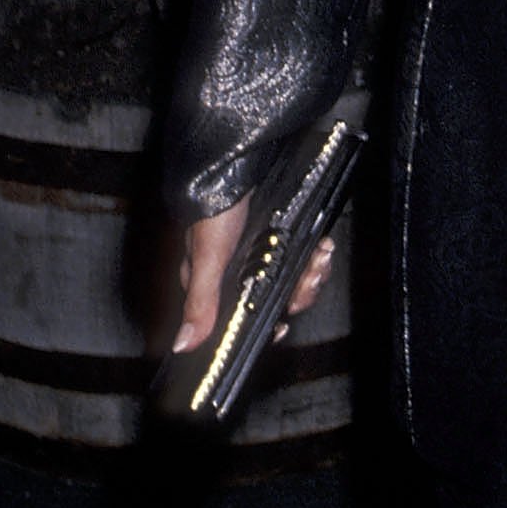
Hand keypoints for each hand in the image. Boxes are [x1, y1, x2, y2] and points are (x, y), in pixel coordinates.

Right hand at [171, 196, 334, 354]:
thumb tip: (183, 345)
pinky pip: (311, 254)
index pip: (246, 316)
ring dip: (313, 273)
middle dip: (298, 294)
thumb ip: (200, 302)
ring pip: (299, 278)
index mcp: (222, 283)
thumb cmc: (216, 209)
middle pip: (280, 299)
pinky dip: (320, 253)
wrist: (241, 162)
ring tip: (318, 258)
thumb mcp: (207, 258)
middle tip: (306, 280)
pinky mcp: (291, 234)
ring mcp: (272, 251)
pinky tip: (323, 246)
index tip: (281, 327)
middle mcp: (248, 269)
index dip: (266, 324)